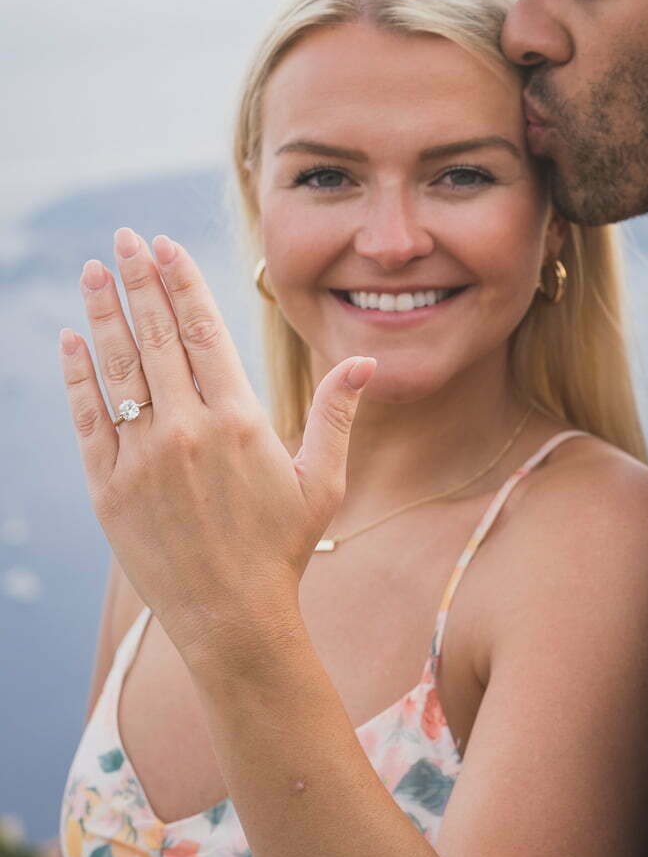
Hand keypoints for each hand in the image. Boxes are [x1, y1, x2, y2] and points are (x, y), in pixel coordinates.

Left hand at [58, 226, 375, 669]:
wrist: (231, 618)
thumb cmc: (283, 548)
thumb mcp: (322, 479)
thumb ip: (337, 413)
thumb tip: (366, 362)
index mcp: (239, 420)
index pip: (203, 332)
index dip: (182, 283)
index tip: (166, 246)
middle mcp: (186, 430)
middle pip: (157, 337)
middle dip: (138, 281)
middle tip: (123, 238)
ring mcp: (142, 458)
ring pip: (119, 370)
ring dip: (104, 315)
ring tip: (94, 271)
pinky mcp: (109, 488)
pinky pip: (89, 419)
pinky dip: (79, 377)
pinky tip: (72, 341)